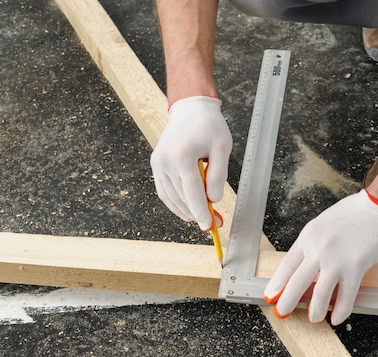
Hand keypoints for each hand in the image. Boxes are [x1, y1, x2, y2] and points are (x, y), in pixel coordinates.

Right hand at [151, 96, 231, 230]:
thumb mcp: (222, 147)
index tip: (209, 225)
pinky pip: (163, 191)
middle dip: (196, 213)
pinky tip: (186, 210)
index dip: (201, 212)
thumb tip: (213, 199)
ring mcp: (158, 163)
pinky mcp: (156, 164)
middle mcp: (165, 161)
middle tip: (212, 223)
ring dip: (185, 210)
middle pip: (181, 197)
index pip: (192, 192)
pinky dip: (174, 203)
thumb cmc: (208, 125)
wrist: (190, 109)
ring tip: (201, 216)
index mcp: (182, 155)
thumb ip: (218, 175)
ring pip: (171, 197)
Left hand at [263, 189, 377, 324]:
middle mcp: (318, 249)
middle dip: (287, 301)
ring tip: (314, 318)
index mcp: (307, 237)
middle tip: (282, 312)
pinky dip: (341, 310)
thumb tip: (304, 269)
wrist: (377, 207)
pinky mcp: (356, 267)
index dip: (277, 283)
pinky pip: (346, 295)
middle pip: (297, 282)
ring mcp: (336, 259)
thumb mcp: (321, 225)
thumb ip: (312, 246)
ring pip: (319, 293)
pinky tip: (337, 318)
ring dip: (315, 310)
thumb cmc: (352, 214)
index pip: (286, 265)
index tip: (270, 295)